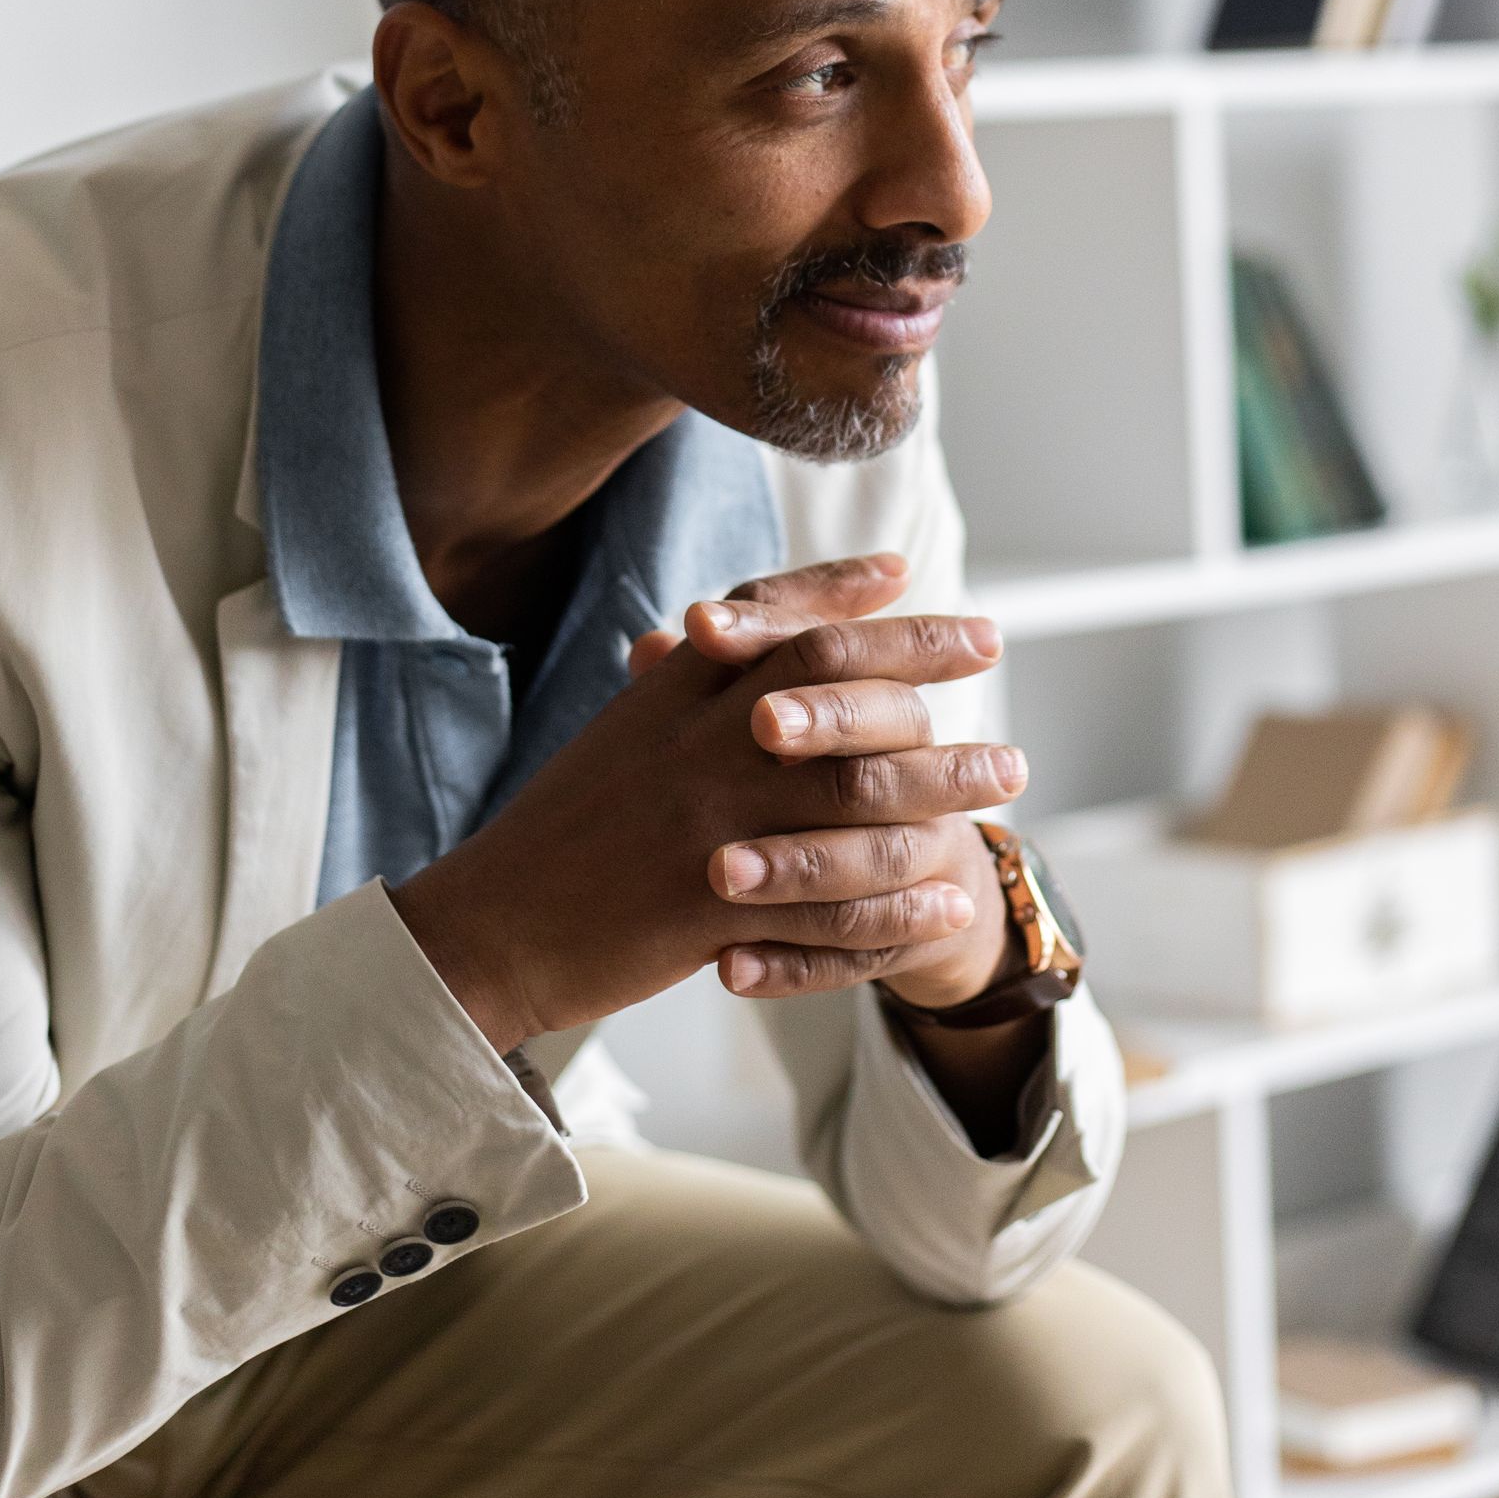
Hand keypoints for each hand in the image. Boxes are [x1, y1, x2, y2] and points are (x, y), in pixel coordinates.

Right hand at [388, 555, 1018, 1051]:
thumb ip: (684, 676)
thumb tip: (730, 618)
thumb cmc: (566, 827)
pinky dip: (901, 903)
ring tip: (1007, 775)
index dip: (848, 591)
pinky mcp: (712, 913)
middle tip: (994, 644)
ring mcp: (708, 830)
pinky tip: (951, 898)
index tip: (909, 572)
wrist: (491, 926)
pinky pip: (832, 908)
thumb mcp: (623, 730)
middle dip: (925, 664)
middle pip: (836, 690)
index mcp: (672, 695)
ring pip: (853, 796)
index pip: (776, 620)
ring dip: (944, 782)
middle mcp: (696, 748)